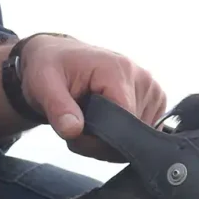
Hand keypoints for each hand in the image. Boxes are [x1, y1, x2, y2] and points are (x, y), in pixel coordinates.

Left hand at [19, 34, 167, 159]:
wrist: (59, 56)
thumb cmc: (52, 67)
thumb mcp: (43, 85)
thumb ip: (58, 109)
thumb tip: (73, 130)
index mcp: (118, 70)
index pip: (123, 122)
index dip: (99, 140)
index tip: (76, 136)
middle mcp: (142, 78)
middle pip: (131, 132)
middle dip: (102, 142)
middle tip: (77, 126)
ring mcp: (152, 89)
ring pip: (138, 135)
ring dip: (112, 141)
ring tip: (90, 120)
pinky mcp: (155, 100)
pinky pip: (143, 131)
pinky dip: (123, 135)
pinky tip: (106, 121)